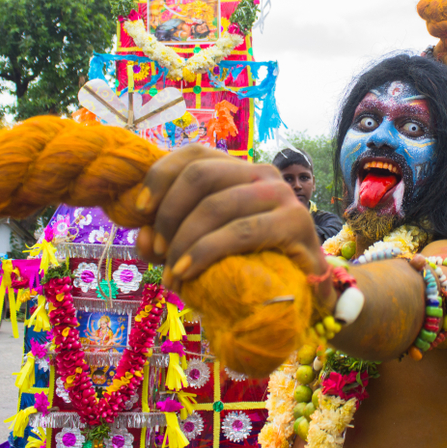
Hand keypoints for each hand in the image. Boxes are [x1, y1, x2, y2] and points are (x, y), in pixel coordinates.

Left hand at [134, 145, 329, 294]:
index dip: (159, 176)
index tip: (139, 211)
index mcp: (239, 170)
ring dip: (183, 241)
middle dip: (169, 214)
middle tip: (159, 252)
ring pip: (215, 204)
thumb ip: (168, 241)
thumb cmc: (251, 266)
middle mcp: (261, 172)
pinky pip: (239, 231)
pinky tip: (187, 273)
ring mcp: (281, 194)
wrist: (307, 293)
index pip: (193, 154)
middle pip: (200, 174)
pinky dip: (205, 252)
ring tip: (172, 273)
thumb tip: (143, 238)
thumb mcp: (201, 250)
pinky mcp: (295, 221)